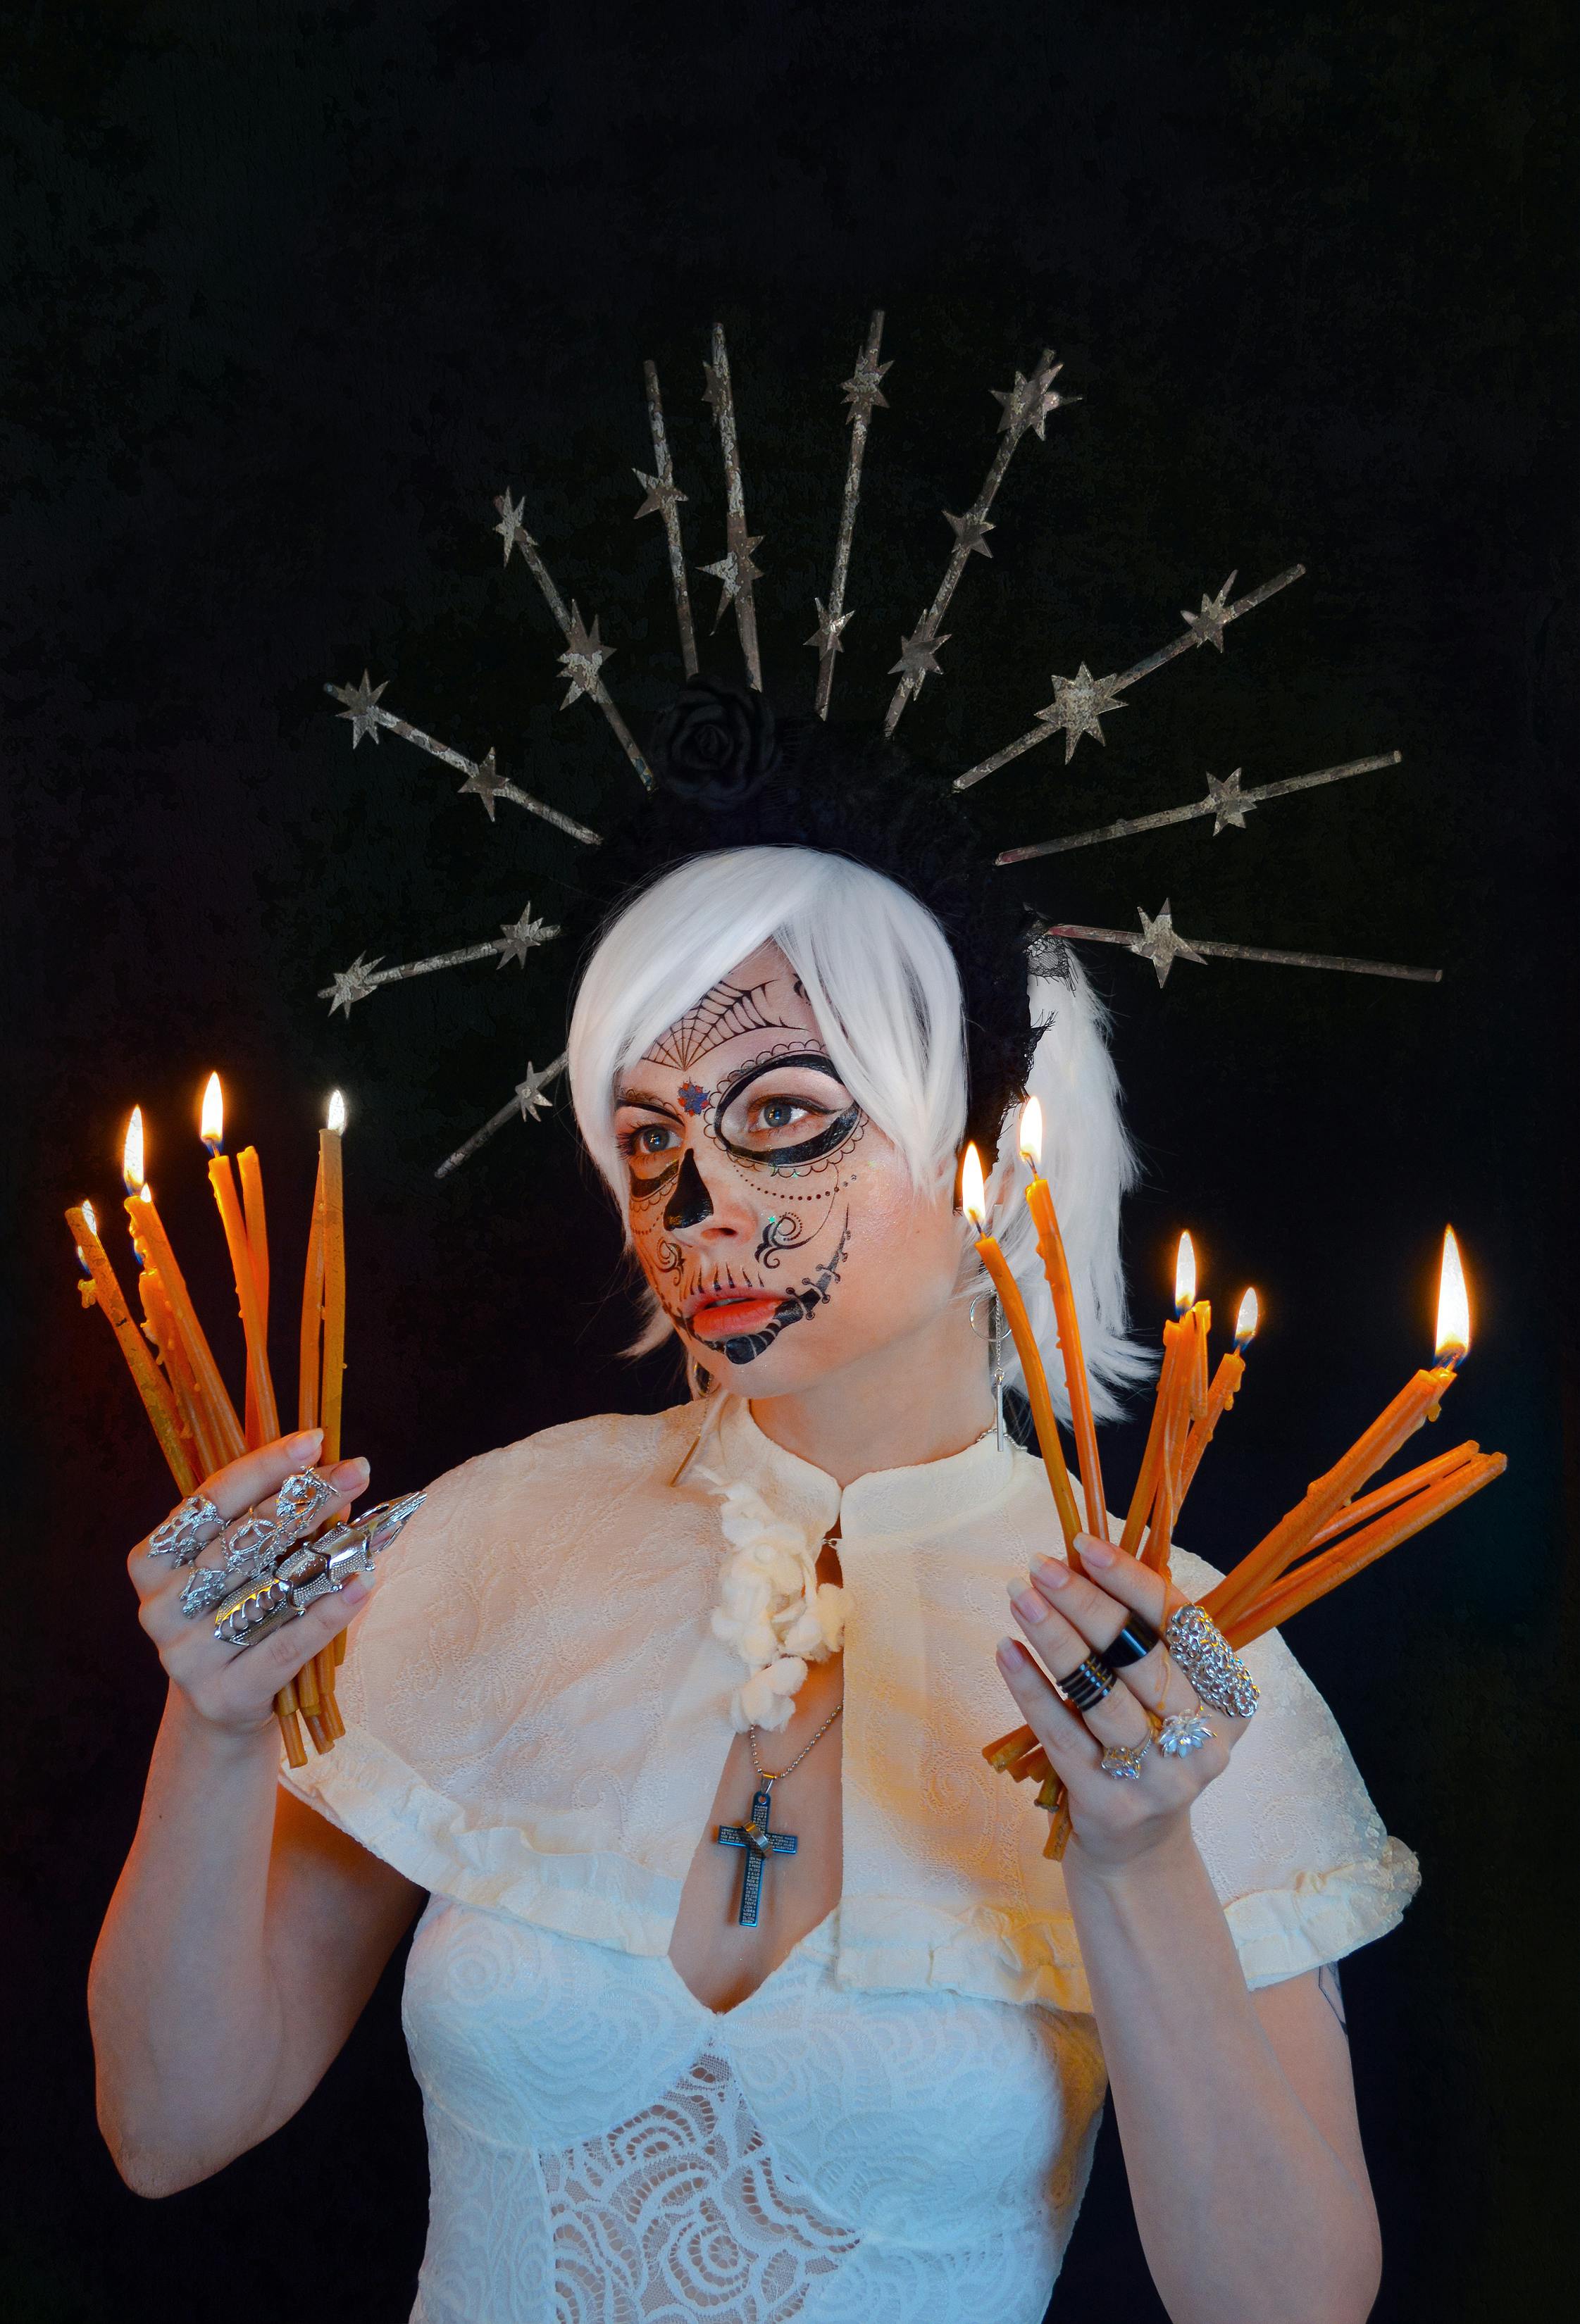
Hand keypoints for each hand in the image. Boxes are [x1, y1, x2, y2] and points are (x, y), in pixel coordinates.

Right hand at [128, 1430, 372, 1744]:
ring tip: (370, 1526)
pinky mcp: (221, 1694)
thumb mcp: (244, 1567)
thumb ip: (274, 1525)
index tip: (314, 1440)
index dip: (262, 1466)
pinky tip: (361, 1585)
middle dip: (303, 1500)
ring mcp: (184, 1655)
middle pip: (239, 1541)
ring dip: (323, 1553)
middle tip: (357, 1470)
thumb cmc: (237, 1616)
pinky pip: (283, 1647)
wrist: (222, 1706)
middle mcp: (159, 1607)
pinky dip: (326, 1614)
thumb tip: (336, 1480)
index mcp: (152, 1562)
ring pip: (262, 1592)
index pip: (208, 1500)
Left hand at [996, 1534, 1252, 1871]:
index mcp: (1228, 1700)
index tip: (1085, 1545)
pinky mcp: (1111, 1804)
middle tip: (1039, 1566)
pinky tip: (1006, 1651)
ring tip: (1019, 1597)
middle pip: (1142, 1658)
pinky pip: (1064, 1736)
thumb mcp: (1163, 1696)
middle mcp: (1204, 1740)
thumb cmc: (1146, 1747)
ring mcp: (1161, 1778)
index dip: (1134, 1581)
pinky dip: (1031, 1689)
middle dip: (1087, 1603)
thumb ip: (1142, 1637)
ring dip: (1057, 1639)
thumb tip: (1083, 1559)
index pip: (1183, 1625)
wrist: (1138, 1849)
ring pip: (1103, 1695)